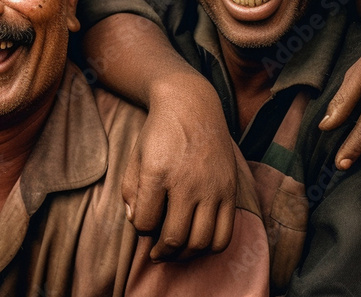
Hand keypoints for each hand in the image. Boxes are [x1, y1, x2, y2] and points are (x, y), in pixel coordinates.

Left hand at [124, 73, 238, 259]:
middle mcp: (187, 182)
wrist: (191, 105)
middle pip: (174, 239)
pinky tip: (198, 240)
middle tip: (156, 251)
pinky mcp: (230, 190)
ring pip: (201, 242)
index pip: (145, 223)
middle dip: (161, 252)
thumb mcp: (135, 157)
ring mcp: (212, 187)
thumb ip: (130, 192)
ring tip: (176, 250)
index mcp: (157, 173)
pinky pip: (224, 234)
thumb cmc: (159, 133)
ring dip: (185, 254)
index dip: (140, 229)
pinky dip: (210, 246)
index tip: (143, 222)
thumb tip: (136, 224)